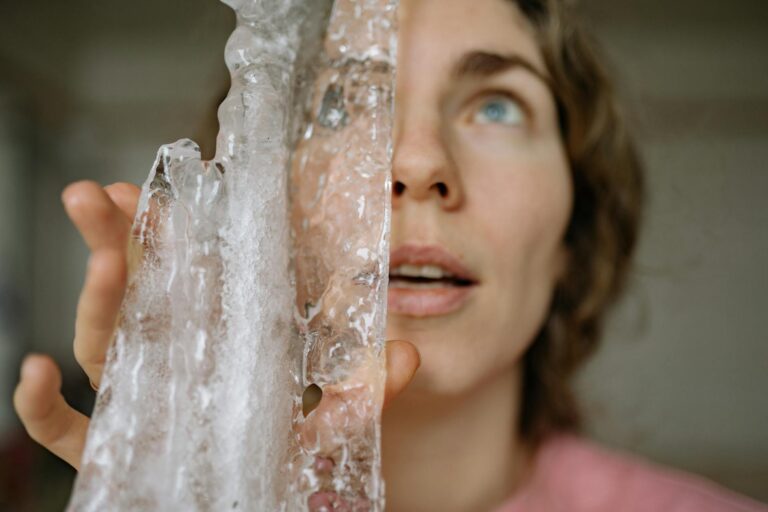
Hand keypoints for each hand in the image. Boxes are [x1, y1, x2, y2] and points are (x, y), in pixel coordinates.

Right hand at [13, 180, 419, 469]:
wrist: (260, 507)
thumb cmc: (283, 458)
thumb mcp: (331, 422)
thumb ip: (364, 391)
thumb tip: (409, 353)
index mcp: (214, 342)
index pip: (187, 278)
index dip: (168, 234)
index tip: (153, 189)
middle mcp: (169, 364)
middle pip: (134, 296)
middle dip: (115, 241)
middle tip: (97, 195)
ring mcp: (138, 406)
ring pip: (100, 345)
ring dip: (91, 298)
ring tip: (100, 259)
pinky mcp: (115, 454)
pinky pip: (67, 432)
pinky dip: (39, 408)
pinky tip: (32, 371)